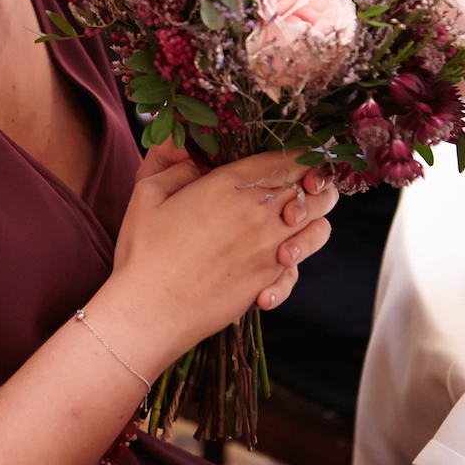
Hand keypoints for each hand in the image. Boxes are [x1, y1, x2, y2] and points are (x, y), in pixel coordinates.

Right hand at [99, 142, 336, 377]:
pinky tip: (269, 264)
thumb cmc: (144, 252)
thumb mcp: (149, 191)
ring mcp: (270, 252)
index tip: (289, 156)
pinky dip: (292, 264)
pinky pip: (299, 269)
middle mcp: (261, 217)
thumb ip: (176, 162)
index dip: (297, 153)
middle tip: (296, 184)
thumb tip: (194, 152)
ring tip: (289, 221)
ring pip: (319, 228)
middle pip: (315, 191)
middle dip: (313, 183)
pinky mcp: (267, 282)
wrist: (148, 312)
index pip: (288, 158)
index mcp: (233, 186)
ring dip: (312, 220)